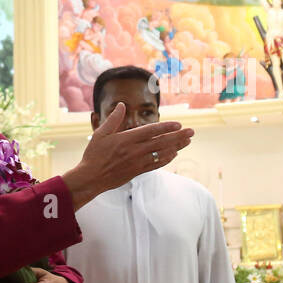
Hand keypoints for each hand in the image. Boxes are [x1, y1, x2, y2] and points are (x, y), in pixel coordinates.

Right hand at [62, 103, 193, 208]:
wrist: (91, 178)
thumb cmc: (94, 154)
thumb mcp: (100, 133)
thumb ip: (113, 119)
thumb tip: (121, 105)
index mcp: (126, 139)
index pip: (151, 131)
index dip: (166, 127)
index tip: (179, 124)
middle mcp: (135, 150)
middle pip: (161, 142)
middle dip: (178, 137)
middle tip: (192, 132)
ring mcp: (138, 162)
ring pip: (161, 153)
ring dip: (176, 147)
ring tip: (188, 142)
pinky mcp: (138, 171)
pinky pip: (156, 164)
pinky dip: (166, 159)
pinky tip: (174, 154)